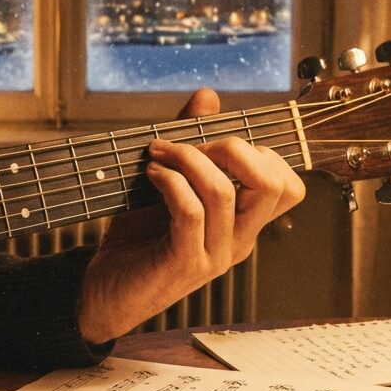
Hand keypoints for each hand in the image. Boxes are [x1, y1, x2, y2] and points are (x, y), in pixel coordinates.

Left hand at [77, 88, 305, 343]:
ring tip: (158, 153)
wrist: (102, 294)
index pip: (287, 185)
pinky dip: (171, 183)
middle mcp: (238, 241)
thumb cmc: (136, 240)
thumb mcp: (168, 185)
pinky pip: (191, 212)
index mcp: (243, 225)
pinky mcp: (185, 264)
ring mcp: (214, 256)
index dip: (259, 152)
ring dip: (188, 159)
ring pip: (225, 192)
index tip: (213, 142)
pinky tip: (152, 175)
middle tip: (190, 143)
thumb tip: (208, 96)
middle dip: (233, 147)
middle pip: (272, 185)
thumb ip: (191, 143)